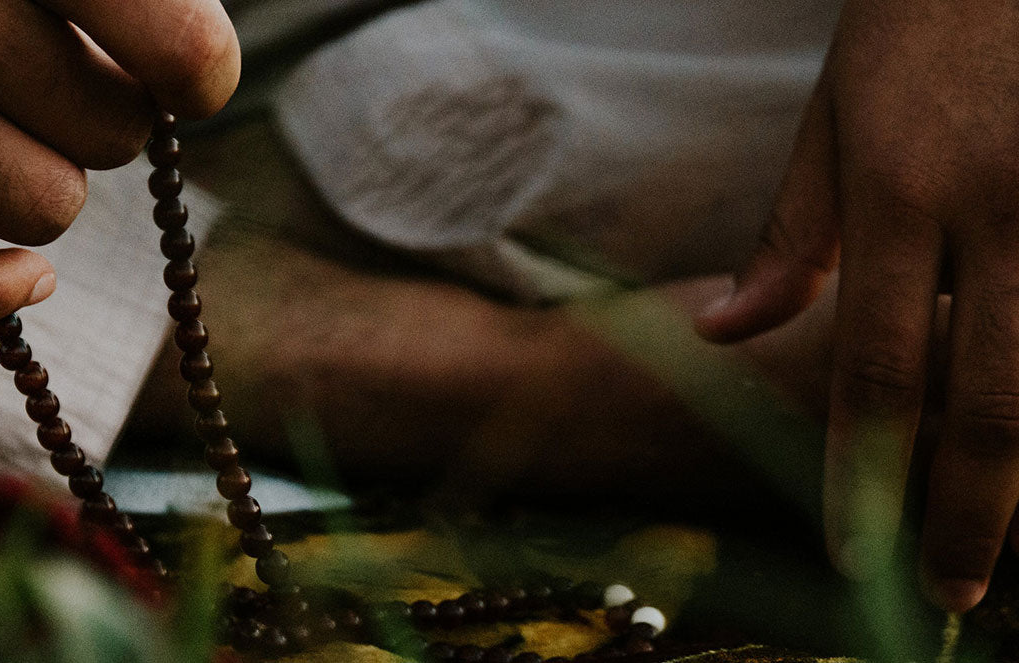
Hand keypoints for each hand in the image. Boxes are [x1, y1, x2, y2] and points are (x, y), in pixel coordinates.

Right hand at [0, 0, 238, 321]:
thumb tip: (195, 67)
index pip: (175, 43)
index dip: (198, 70)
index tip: (184, 73)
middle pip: (112, 131)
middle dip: (103, 114)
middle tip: (52, 73)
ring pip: (44, 209)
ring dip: (46, 181)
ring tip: (4, 129)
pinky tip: (22, 275)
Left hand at [695, 0, 1018, 610]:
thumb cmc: (918, 26)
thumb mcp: (834, 120)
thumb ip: (788, 237)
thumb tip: (718, 332)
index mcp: (899, 192)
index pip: (874, 369)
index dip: (866, 476)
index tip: (858, 554)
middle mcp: (997, 206)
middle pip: (992, 400)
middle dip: (972, 516)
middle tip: (953, 591)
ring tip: (1012, 541)